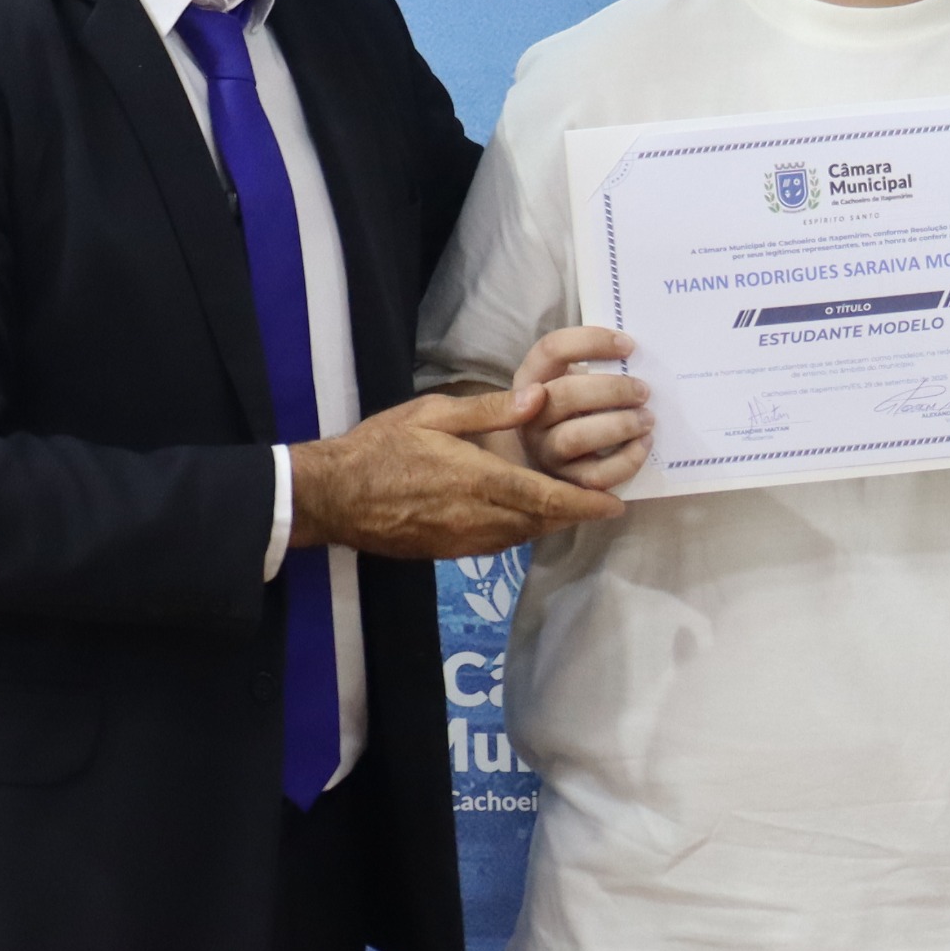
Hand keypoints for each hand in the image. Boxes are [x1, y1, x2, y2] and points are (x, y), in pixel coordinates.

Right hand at [289, 390, 620, 558]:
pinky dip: (522, 531)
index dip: (586, 505)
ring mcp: (464, 540)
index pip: (548, 498)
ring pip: (523, 536)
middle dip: (576, 514)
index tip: (615, 506)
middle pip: (543, 522)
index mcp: (479, 481)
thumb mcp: (433, 413)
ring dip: (550, 524)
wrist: (333, 496)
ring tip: (572, 508)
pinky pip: (499, 544)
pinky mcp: (450, 551)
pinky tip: (525, 516)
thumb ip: (489, 410)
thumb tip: (539, 398)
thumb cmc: (380, 447)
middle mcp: (479, 518)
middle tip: (603, 503)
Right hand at [510, 324, 652, 491]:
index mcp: (531, 380)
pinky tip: (645, 444)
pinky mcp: (566, 484)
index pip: (552, 349)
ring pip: (575, 437)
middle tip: (644, 390)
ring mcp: (545, 452)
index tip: (629, 346)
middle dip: (611, 389)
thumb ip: (593, 367)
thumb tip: (640, 357)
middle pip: (565, 394)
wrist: (547, 462)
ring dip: (619, 425)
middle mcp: (531, 417)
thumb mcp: (570, 381)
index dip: (591, 342)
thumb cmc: (572, 410)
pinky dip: (626, 460)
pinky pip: (595, 476)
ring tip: (647, 418)